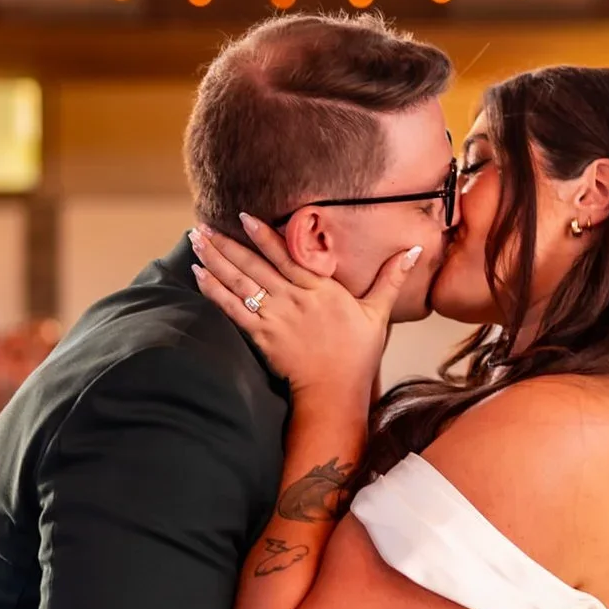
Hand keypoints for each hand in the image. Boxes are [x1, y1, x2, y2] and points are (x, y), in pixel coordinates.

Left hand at [189, 219, 420, 402]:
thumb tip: (413, 251)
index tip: (243, 216)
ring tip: (195, 242)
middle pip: (254, 266)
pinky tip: (198, 275)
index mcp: (320, 290)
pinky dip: (214, 292)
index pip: (286, 256)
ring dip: (214, 262)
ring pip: (239, 284)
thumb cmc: (358, 354)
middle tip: (201, 225)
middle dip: (226, 244)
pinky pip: (233, 310)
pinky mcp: (262, 337)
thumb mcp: (377, 313)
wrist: (336, 392)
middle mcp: (293, 300)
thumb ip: (391, 278)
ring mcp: (275, 319)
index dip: (264, 236)